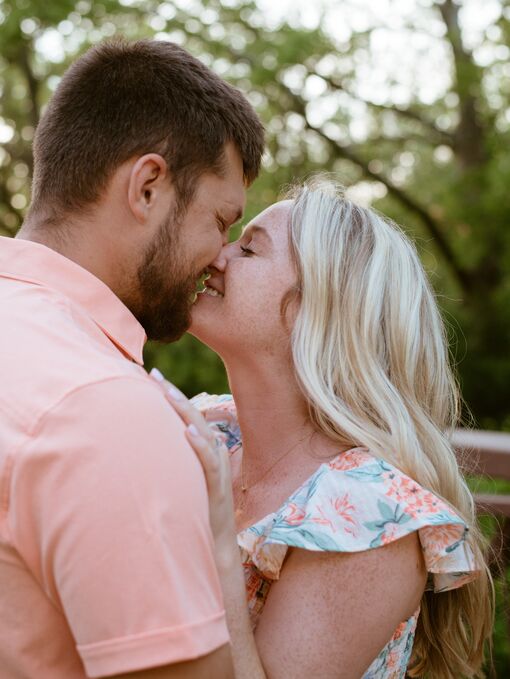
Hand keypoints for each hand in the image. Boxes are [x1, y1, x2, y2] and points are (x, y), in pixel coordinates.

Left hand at [149, 370, 237, 553]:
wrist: (215, 543)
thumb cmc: (197, 509)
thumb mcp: (184, 477)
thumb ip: (176, 458)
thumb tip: (156, 442)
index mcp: (205, 447)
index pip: (188, 415)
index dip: (172, 395)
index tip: (151, 376)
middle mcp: (214, 452)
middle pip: (194, 416)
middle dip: (174, 395)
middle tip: (154, 374)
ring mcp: (217, 468)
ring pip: (202, 432)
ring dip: (185, 411)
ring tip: (168, 393)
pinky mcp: (217, 486)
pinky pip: (209, 461)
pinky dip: (200, 445)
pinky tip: (187, 432)